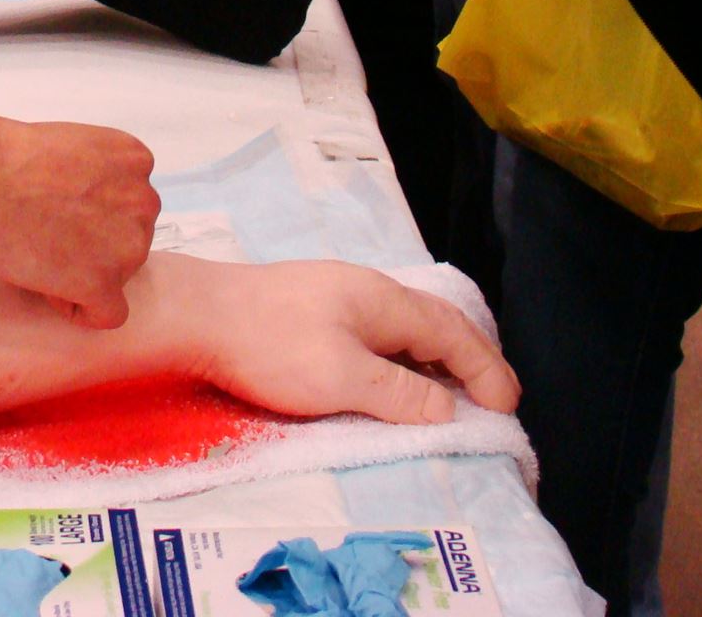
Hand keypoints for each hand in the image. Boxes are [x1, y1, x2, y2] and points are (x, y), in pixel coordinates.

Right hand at [0, 119, 159, 328]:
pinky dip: (80, 309)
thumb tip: (88, 209)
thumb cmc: (4, 159)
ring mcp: (129, 243)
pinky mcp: (105, 283)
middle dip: (92, 243)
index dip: (92, 213)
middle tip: (44, 234)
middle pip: (127, 238)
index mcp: (134, 161)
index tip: (59, 211)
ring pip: (118, 275)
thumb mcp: (70, 144)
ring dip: (83, 273)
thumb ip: (94, 176)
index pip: (129, 202)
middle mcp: (143, 199)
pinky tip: (49, 288)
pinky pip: (108, 314)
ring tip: (38, 252)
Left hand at [177, 258, 519, 423]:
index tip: (507, 408)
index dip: (486, 371)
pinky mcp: (311, 309)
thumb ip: (400, 396)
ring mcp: (337, 295)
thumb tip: (448, 410)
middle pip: (436, 321)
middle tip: (495, 396)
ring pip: (406, 325)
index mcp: (383, 301)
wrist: (194, 314)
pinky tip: (393, 376)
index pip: (454, 334)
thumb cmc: (266, 344)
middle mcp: (366, 290)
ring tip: (454, 392)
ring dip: (437, 356)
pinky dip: (403, 355)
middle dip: (471, 358)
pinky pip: (378, 330)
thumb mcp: (341, 379)